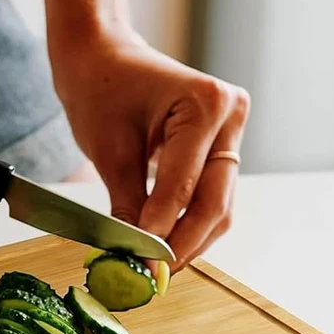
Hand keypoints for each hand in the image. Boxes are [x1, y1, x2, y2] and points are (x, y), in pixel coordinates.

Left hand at [50, 32, 248, 270]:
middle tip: (154, 277)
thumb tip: (136, 258)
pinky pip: (212, 197)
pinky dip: (190, 224)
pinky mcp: (224, 147)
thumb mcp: (110, 153)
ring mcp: (232, 132)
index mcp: (205, 103)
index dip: (162, 233)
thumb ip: (129, 208)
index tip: (143, 268)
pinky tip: (165, 247)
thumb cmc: (101, 90)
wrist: (102, 56)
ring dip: (190, 241)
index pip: (183, 187)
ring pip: (218, 207)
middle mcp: (230, 115)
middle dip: (183, 244)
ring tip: (156, 268)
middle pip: (214, 202)